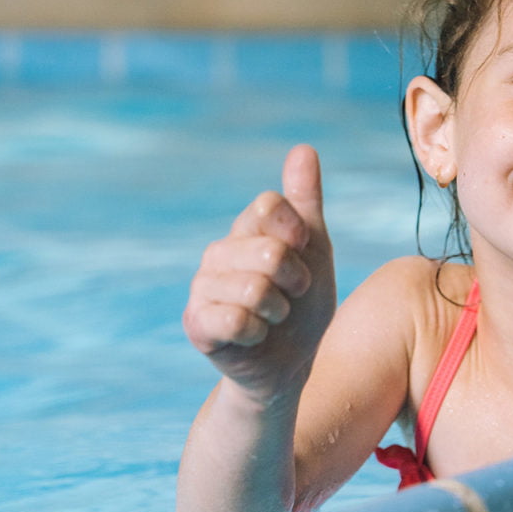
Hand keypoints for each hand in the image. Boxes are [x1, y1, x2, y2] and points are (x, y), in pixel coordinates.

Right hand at [182, 145, 336, 402]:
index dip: (297, 233)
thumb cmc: (303, 304)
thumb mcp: (315, 248)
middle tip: (292, 294)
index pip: (270, 206)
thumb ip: (306, 200)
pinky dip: (259, 331)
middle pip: (269, 251)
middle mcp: (218, 253)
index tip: (303, 252)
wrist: (292, 363)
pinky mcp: (197, 324)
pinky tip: (256, 336)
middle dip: (296, 280)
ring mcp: (203, 288)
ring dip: (279, 309)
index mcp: (246, 229)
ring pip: (255, 288)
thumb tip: (303, 148)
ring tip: (274, 316)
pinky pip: (236, 320)